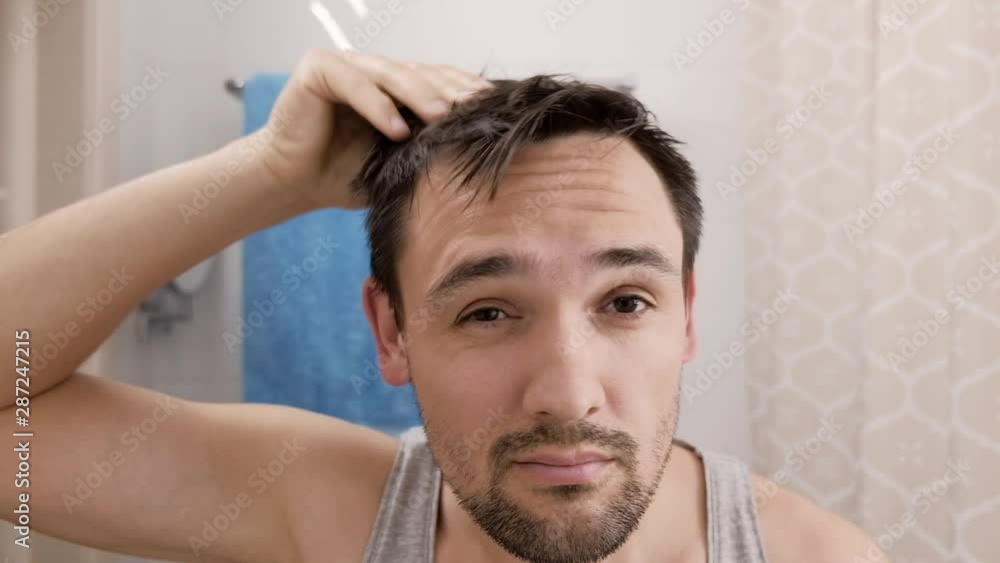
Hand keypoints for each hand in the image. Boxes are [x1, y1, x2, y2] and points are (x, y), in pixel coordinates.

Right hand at [251, 49, 492, 208]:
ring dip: (420, 96)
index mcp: (394, 87)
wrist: (294, 184)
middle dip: (450, 92)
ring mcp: (346, 65)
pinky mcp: (319, 70)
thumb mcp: (398, 160)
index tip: (493, 106)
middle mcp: (372, 70)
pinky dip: (377, 107)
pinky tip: (397, 130)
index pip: (438, 79)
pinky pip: (355, 85)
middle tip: (476, 108)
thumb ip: (426, 146)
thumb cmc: (344, 175)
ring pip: (392, 75)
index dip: (464, 89)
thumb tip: (476, 148)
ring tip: (444, 117)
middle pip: (420, 73)